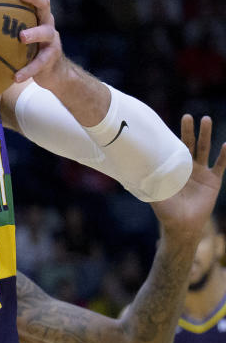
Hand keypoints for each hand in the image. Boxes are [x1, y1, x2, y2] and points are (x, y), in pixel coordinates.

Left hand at [9, 0, 66, 88]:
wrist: (52, 71)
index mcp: (34, 11)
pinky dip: (28, 69)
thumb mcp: (11, 32)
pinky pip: (39, 63)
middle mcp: (45, 20)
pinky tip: (15, 77)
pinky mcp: (52, 58)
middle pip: (44, 2)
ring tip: (21, 36)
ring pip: (46, 31)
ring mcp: (51, 39)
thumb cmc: (24, 48)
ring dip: (33, 32)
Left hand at [150, 115, 225, 241]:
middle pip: (189, 144)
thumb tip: (126, 171)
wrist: (182, 226)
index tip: (167, 124)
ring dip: (206, 135)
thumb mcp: (153, 193)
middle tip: (188, 116)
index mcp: (173, 168)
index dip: (172, 136)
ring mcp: (201, 173)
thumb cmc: (165, 210)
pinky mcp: (213, 182)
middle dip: (189, 130)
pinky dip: (224, 156)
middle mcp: (187, 167)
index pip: (173, 148)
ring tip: (206, 120)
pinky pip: (220, 166)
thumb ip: (144, 181)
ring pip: (205, 149)